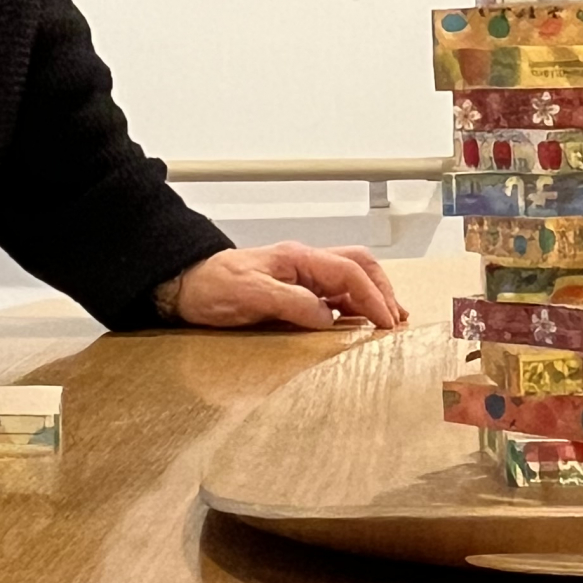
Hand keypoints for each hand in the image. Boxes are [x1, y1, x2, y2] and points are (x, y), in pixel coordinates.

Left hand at [167, 243, 406, 332]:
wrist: (185, 284)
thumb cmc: (213, 285)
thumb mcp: (251, 295)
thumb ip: (292, 303)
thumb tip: (328, 318)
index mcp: (299, 259)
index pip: (349, 273)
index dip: (373, 297)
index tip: (387, 322)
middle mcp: (304, 264)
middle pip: (358, 266)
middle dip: (383, 289)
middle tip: (397, 318)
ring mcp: (300, 276)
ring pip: (349, 279)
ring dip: (371, 296)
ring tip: (386, 320)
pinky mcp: (292, 292)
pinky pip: (332, 294)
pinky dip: (353, 306)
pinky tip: (356, 323)